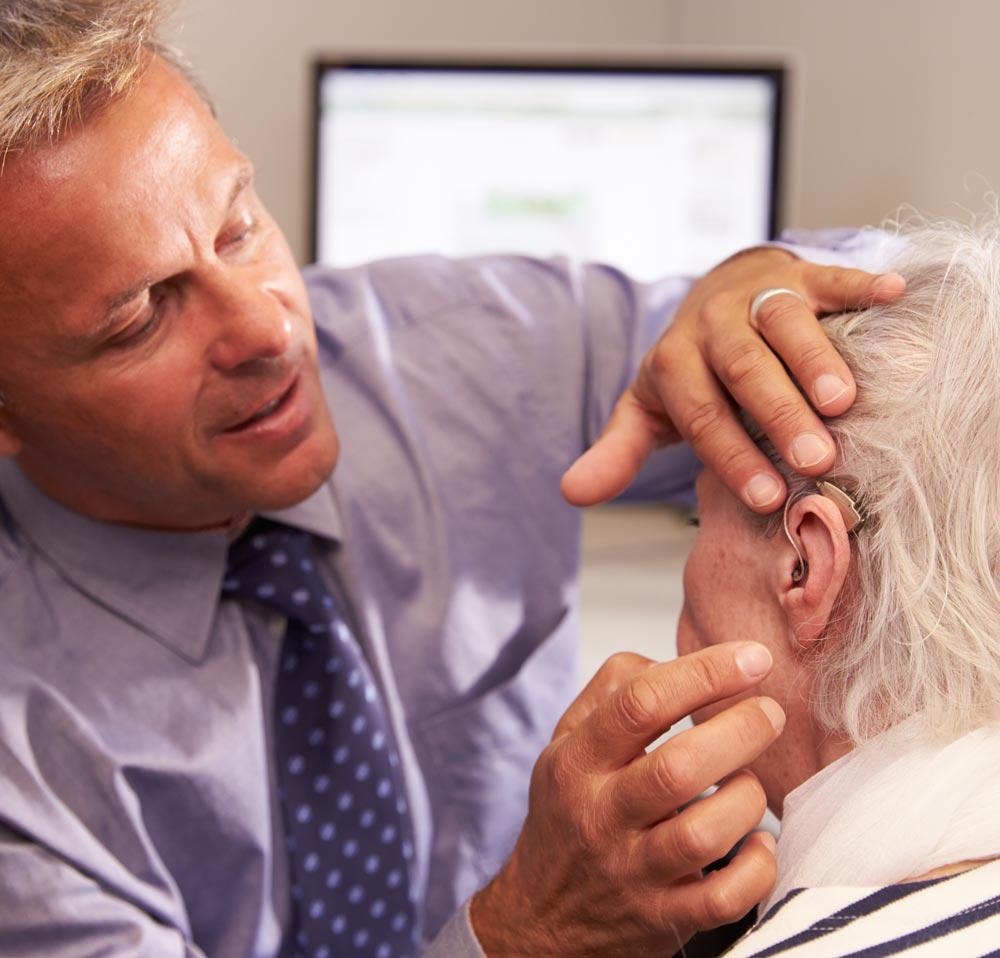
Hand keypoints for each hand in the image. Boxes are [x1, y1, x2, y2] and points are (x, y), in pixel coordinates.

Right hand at [470, 643, 784, 957]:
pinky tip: (759, 842)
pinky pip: (722, 900)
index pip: (640, 704)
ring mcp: (632, 871)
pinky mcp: (662, 918)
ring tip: (750, 779)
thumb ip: (613, 689)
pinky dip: (756, 869)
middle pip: (678, 768)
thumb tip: (678, 663)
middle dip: (741, 731)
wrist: (540, 915)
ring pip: (704, 835)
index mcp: (578, 760)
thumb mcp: (566, 739)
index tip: (751, 658)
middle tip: (769, 712)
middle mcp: (601, 814)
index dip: (704, 673)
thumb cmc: (567, 811)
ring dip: (747, 797)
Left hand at [561, 247, 905, 511]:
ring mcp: (757, 295)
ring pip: (784, 321)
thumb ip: (616, 450)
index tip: (766, 499)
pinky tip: (894, 294)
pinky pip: (830, 277)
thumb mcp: (648, 409)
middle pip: (744, 368)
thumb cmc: (690, 372)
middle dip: (777, 413)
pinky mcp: (799, 273)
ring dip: (815, 357)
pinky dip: (861, 285)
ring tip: (843, 401)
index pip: (702, 414)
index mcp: (674, 361)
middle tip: (814, 459)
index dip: (731, 456)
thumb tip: (570, 493)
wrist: (713, 298)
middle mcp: (712, 325)